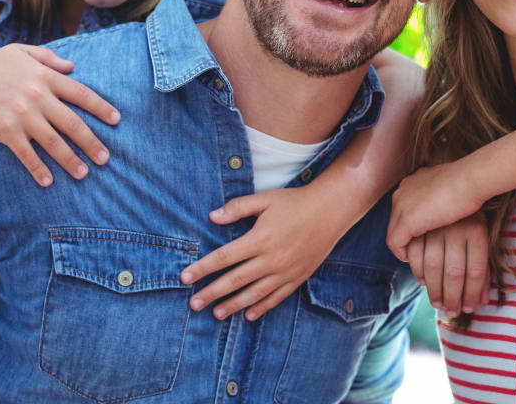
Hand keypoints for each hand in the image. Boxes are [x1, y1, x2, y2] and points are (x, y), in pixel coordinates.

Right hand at [0, 44, 119, 184]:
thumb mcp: (19, 52)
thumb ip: (48, 57)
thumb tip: (73, 66)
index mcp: (44, 76)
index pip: (81, 94)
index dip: (101, 108)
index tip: (116, 121)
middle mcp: (37, 96)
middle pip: (73, 123)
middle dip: (92, 142)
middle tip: (106, 158)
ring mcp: (22, 115)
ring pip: (54, 142)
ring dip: (71, 160)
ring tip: (84, 173)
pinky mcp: (6, 131)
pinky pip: (27, 154)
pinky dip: (38, 169)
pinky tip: (48, 181)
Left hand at [179, 186, 342, 320]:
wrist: (331, 211)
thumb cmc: (295, 202)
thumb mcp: (265, 199)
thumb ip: (238, 207)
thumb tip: (212, 217)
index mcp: (260, 238)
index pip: (224, 257)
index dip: (203, 268)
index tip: (185, 278)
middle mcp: (271, 259)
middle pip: (235, 280)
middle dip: (212, 293)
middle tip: (193, 304)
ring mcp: (285, 271)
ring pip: (254, 293)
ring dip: (233, 305)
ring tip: (216, 314)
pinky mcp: (298, 277)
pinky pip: (276, 297)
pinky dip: (261, 307)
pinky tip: (248, 314)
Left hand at [387, 162, 483, 260]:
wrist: (470, 179)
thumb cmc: (470, 183)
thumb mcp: (450, 187)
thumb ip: (441, 195)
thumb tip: (447, 206)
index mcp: (413, 182)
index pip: (405, 207)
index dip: (414, 222)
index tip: (424, 234)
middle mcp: (402, 192)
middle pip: (396, 220)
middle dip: (407, 235)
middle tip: (420, 249)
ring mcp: (401, 206)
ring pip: (394, 232)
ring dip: (405, 246)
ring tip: (417, 257)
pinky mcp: (406, 221)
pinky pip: (395, 244)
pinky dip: (403, 253)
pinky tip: (414, 259)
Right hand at [404, 213, 489, 315]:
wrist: (459, 176)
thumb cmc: (474, 211)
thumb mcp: (483, 236)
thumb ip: (482, 270)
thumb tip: (483, 302)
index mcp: (477, 230)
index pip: (476, 271)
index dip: (472, 293)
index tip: (468, 308)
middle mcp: (457, 227)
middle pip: (455, 272)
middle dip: (453, 297)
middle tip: (451, 312)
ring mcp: (436, 224)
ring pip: (434, 266)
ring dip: (434, 289)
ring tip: (438, 302)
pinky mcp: (418, 220)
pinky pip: (416, 253)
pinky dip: (418, 270)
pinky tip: (423, 281)